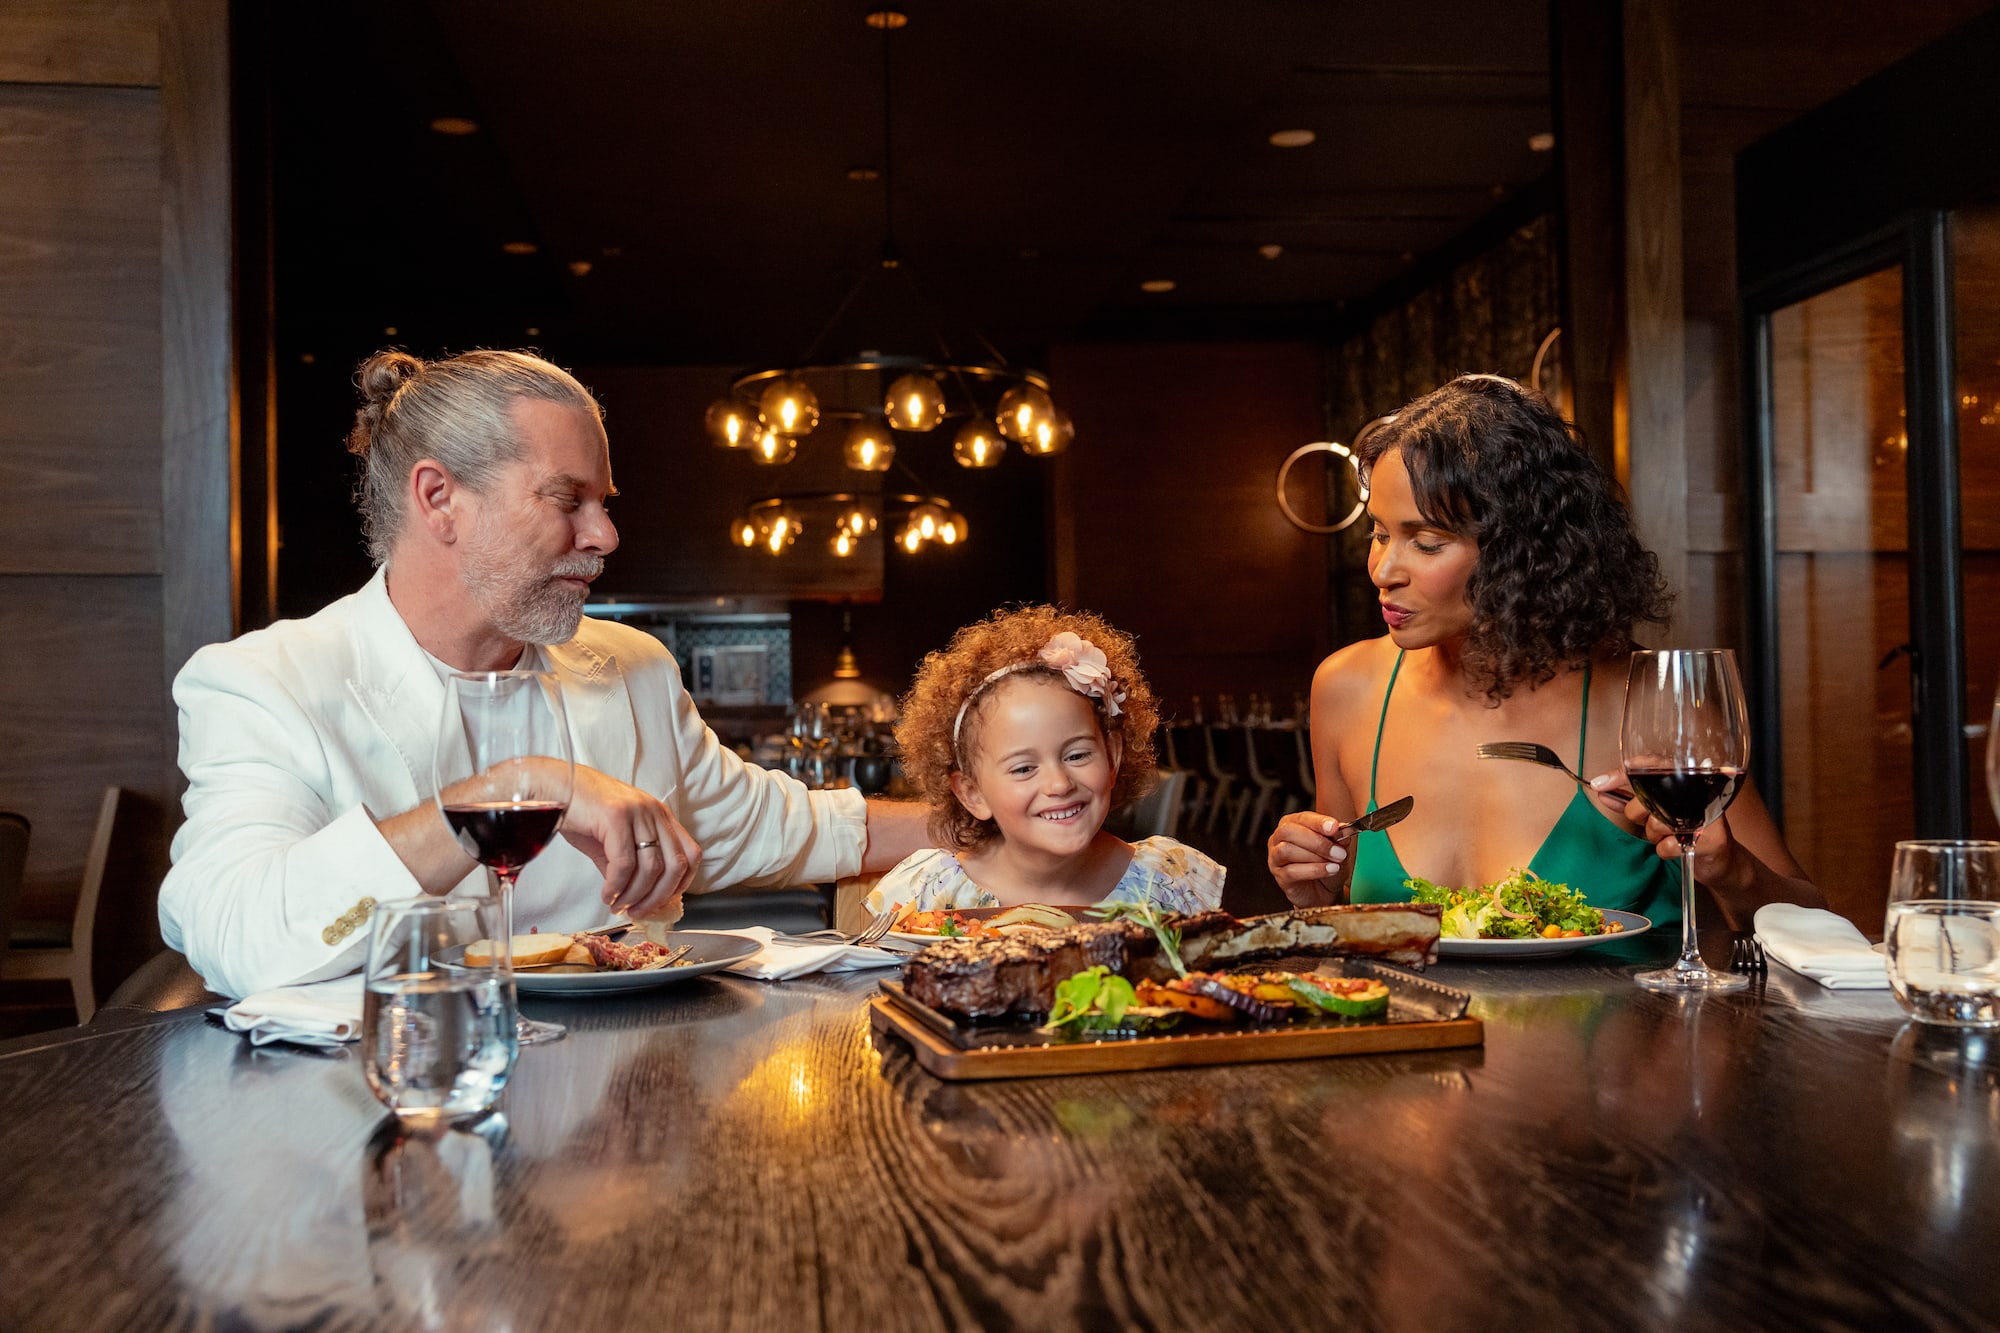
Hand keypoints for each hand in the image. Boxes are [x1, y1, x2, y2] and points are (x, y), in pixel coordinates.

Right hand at [555, 764, 701, 917]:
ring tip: (617, 905)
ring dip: (634, 895)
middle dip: (658, 898)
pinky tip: (607, 894)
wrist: (554, 787)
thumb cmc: (581, 813)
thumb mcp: (613, 842)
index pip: (691, 854)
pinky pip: (624, 863)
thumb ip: (629, 867)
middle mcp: (655, 812)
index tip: (662, 902)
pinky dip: (617, 886)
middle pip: (675, 865)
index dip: (681, 884)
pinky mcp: (616, 816)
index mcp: (660, 816)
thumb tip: (638, 898)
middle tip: (637, 912)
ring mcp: (638, 812)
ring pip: (651, 868)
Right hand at [1266, 810, 1352, 907]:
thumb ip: (1339, 839)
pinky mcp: (1279, 877)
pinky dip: (1313, 870)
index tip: (1334, 827)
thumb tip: (1342, 830)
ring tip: (1335, 863)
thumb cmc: (1327, 865)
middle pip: (1288, 832)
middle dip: (1316, 841)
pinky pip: (1291, 871)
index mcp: (1293, 824)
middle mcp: (1279, 838)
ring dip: (1315, 857)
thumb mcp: (1338, 850)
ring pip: (1286, 850)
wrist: (1325, 892)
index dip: (1318, 822)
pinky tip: (1329, 871)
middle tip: (1338, 852)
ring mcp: (1276, 858)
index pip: (1302, 818)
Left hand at [1600, 775, 1743, 891]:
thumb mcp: (1659, 810)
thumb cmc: (1686, 830)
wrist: (1721, 860)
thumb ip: (1633, 799)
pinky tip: (1676, 847)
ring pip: (1656, 823)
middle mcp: (1698, 791)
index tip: (1599, 784)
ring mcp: (1706, 814)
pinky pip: (1668, 846)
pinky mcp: (1711, 839)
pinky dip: (1665, 851)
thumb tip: (1601, 789)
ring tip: (1670, 835)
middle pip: (1647, 797)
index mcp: (1686, 778)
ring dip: (1655, 835)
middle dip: (1637, 813)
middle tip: (1647, 820)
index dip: (1621, 773)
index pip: (1650, 765)